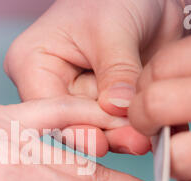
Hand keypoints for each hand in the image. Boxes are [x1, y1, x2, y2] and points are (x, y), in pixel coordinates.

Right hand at [4, 0, 185, 154]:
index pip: (48, 106)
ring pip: (97, 130)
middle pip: (72, 124)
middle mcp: (52, 88)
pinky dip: (139, 130)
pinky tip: (157, 135)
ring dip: (124, 137)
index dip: (78, 123)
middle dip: (105, 134)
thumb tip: (117, 109)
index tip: (109, 133)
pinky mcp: (105, 107)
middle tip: (136, 141)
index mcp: (33, 65)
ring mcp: (81, 100)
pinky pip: (119, 126)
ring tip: (148, 139)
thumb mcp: (113, 28)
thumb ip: (116, 70)